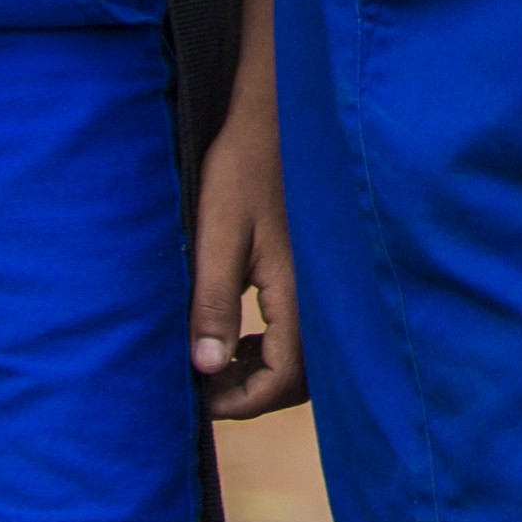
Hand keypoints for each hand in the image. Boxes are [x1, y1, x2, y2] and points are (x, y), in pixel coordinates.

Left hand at [191, 99, 303, 415]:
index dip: (239, 402)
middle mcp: (320, 296)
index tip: (199, 401)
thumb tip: (204, 368)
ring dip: (263, 371)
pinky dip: (273, 347)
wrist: (278, 119)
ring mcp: (323, 284)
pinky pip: (305, 331)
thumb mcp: (217, 237)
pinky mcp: (317, 272)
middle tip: (204, 390)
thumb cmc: (244, 170)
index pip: (281, 379)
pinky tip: (243, 335)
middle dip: (251, 393)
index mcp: (298, 294)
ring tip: (218, 363)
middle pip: (298, 377)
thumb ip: (214, 304)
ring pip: (304, 357)